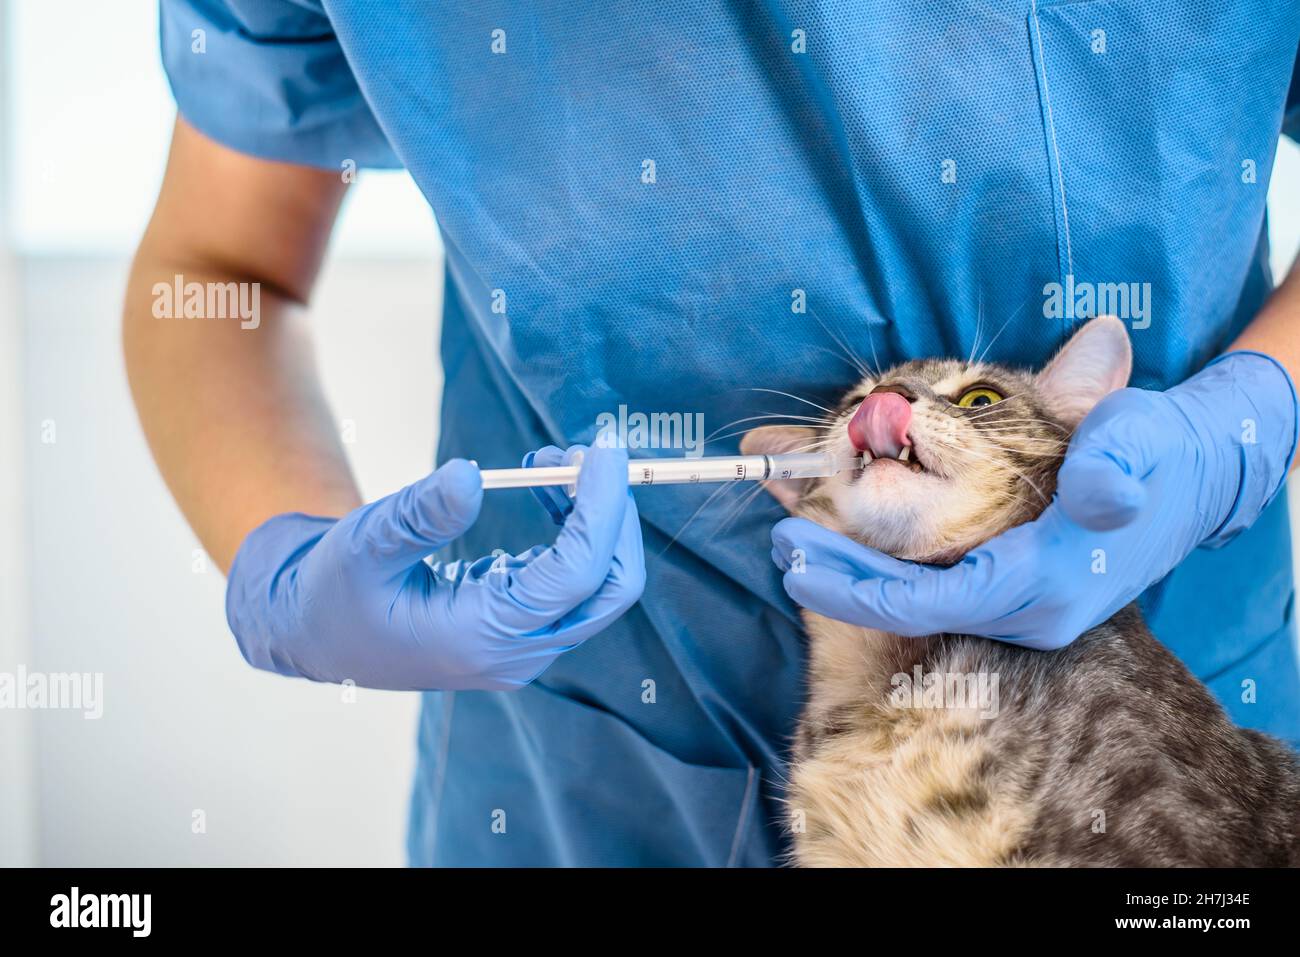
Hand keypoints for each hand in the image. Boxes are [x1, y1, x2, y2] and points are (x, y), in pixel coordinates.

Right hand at [225, 444, 644, 689]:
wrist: (315, 633)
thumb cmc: (334, 590)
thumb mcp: (364, 545)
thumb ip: (419, 515)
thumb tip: (470, 475)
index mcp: (481, 638)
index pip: (576, 575)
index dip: (603, 509)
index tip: (605, 451)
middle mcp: (515, 653)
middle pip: (611, 590)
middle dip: (614, 516)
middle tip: (590, 453)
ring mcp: (522, 648)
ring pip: (598, 587)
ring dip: (595, 519)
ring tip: (554, 460)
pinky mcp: (520, 631)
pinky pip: (573, 584)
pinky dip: (575, 532)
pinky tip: (545, 489)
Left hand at [771, 352, 1297, 649]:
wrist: (1197, 472)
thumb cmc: (1157, 452)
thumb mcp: (1138, 441)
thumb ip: (1112, 467)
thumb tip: (1100, 491)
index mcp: (1044, 585)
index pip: (929, 603)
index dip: (859, 587)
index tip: (798, 558)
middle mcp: (1028, 610)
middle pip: (910, 607)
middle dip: (841, 580)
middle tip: (779, 543)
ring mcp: (1022, 605)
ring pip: (920, 598)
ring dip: (857, 569)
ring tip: (796, 533)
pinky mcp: (1017, 589)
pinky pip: (936, 586)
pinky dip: (887, 562)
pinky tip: (850, 537)